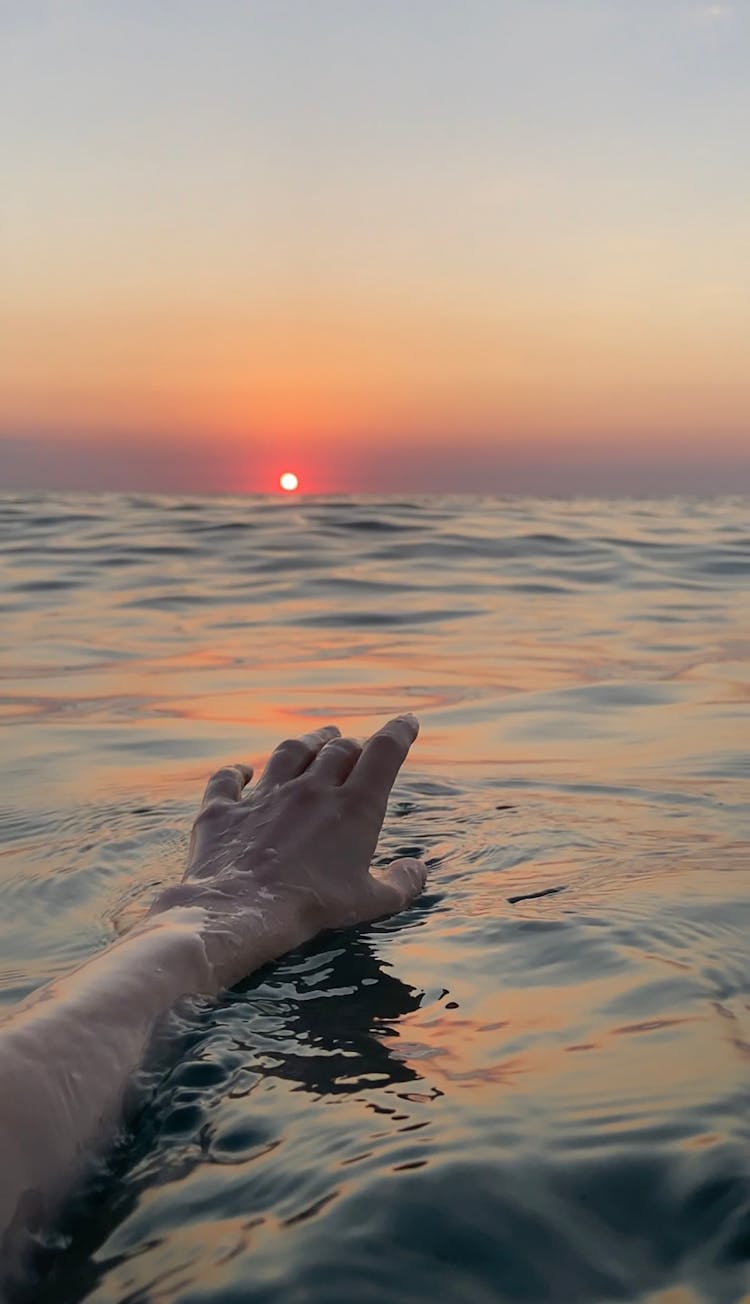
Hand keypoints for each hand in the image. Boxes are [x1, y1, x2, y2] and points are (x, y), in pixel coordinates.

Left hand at [150, 715, 426, 986]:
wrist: (242, 910)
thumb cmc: (313, 908)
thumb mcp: (371, 903)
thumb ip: (401, 884)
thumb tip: (417, 869)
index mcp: (353, 807)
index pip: (384, 753)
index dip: (399, 732)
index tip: (408, 721)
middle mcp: (310, 789)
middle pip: (338, 749)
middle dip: (352, 744)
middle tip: (357, 745)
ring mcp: (266, 796)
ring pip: (290, 751)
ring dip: (308, 741)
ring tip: (319, 737)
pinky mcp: (225, 810)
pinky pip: (229, 779)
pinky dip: (236, 773)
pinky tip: (241, 772)